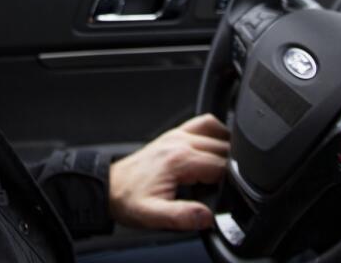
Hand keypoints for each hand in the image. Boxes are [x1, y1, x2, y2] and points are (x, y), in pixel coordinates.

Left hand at [108, 113, 229, 230]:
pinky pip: (204, 123)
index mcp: (180, 160)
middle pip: (223, 149)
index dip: (230, 183)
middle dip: (231, 168)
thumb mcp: (153, 216)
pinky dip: (217, 133)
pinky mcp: (174, 135)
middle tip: (226, 189)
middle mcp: (180, 142)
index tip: (226, 196)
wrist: (109, 187)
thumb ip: (182, 217)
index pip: (222, 167)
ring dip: (227, 150)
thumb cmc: (128, 199)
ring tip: (225, 172)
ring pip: (218, 133)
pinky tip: (218, 149)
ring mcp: (177, 135)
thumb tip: (208, 217)